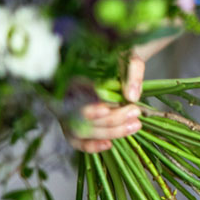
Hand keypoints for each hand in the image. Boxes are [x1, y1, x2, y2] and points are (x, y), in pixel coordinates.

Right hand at [65, 33, 177, 152]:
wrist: (116, 56)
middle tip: (135, 113)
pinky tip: (109, 145)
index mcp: (71, 74)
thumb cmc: (120, 54)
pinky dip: (91, 146)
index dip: (88, 109)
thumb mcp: (129, 56)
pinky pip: (77, 140)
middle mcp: (64, 94)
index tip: (107, 108)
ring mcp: (67, 110)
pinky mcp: (74, 121)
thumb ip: (132, 72)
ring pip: (81, 132)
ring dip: (109, 133)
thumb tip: (132, 96)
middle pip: (81, 119)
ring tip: (135, 126)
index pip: (73, 99)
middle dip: (111, 120)